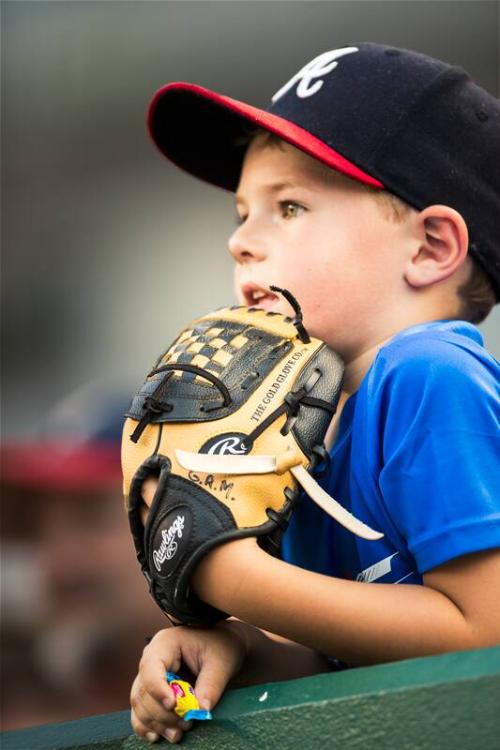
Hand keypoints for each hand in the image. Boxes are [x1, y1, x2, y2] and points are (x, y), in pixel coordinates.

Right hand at [130, 621, 247, 743]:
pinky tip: (158, 736)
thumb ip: (211, 685)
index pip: (151, 668)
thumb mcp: (220, 662)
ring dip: (157, 722)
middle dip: (162, 713)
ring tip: (180, 731)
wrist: (223, 646)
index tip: (173, 705)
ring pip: (140, 704)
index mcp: (165, 644)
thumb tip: (201, 710)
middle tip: (186, 723)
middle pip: (144, 691)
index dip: (158, 689)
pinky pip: (141, 711)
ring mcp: (150, 676)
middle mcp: (152, 659)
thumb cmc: (221, 647)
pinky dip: (147, 726)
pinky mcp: (153, 692)